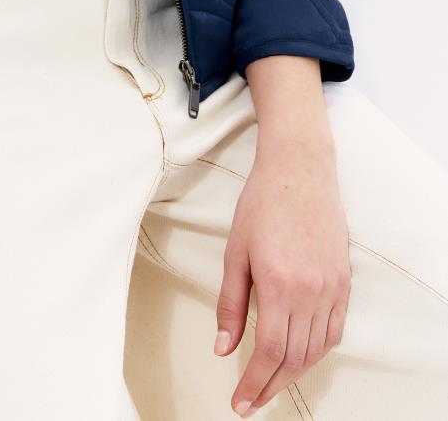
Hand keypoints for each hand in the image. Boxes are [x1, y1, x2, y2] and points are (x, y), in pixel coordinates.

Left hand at [214, 142, 350, 413]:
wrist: (299, 169)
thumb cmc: (262, 203)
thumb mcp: (235, 251)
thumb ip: (230, 303)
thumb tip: (223, 348)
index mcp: (278, 284)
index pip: (270, 351)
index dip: (255, 382)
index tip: (240, 403)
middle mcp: (310, 291)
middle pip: (294, 358)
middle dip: (271, 385)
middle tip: (251, 401)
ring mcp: (331, 288)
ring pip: (316, 349)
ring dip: (294, 372)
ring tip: (271, 383)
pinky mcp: (343, 282)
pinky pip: (334, 331)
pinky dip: (317, 351)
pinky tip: (300, 355)